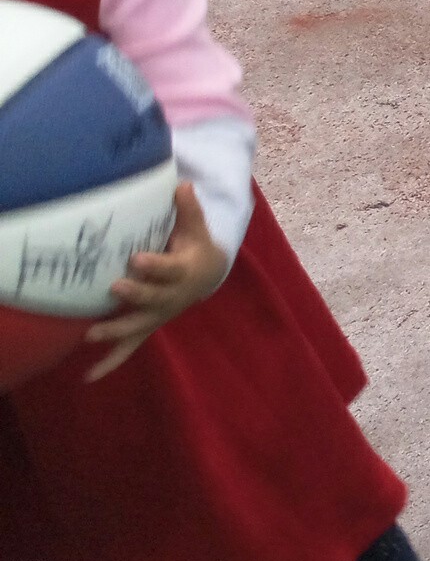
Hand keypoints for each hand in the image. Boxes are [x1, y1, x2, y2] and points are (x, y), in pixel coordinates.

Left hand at [85, 183, 226, 379]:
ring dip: (116, 330)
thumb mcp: (197, 228)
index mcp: (185, 271)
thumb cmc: (196, 247)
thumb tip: (182, 184)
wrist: (209, 276)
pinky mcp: (147, 326)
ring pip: (138, 325)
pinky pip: (129, 347)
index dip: (154, 265)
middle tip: (113, 288)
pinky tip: (88, 376)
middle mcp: (172, 297)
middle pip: (153, 298)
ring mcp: (158, 314)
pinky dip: (110, 363)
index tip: (136, 258)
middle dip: (134, 295)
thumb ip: (188, 210)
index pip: (169, 269)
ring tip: (90, 334)